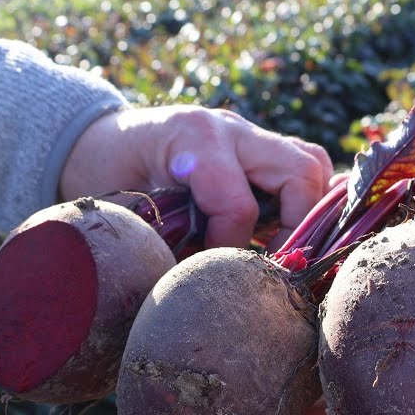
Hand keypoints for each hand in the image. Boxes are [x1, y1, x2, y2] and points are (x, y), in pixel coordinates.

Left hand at [60, 105, 333, 247]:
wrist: (102, 139)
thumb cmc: (107, 174)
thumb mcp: (121, 208)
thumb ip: (159, 241)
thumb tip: (198, 285)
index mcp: (191, 137)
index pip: (238, 205)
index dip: (230, 249)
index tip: (212, 271)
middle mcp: (230, 129)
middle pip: (300, 171)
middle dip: (294, 227)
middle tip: (269, 263)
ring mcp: (250, 134)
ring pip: (312, 163)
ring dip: (307, 210)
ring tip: (278, 244)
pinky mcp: (260, 146)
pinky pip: (305, 165)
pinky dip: (304, 199)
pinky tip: (280, 228)